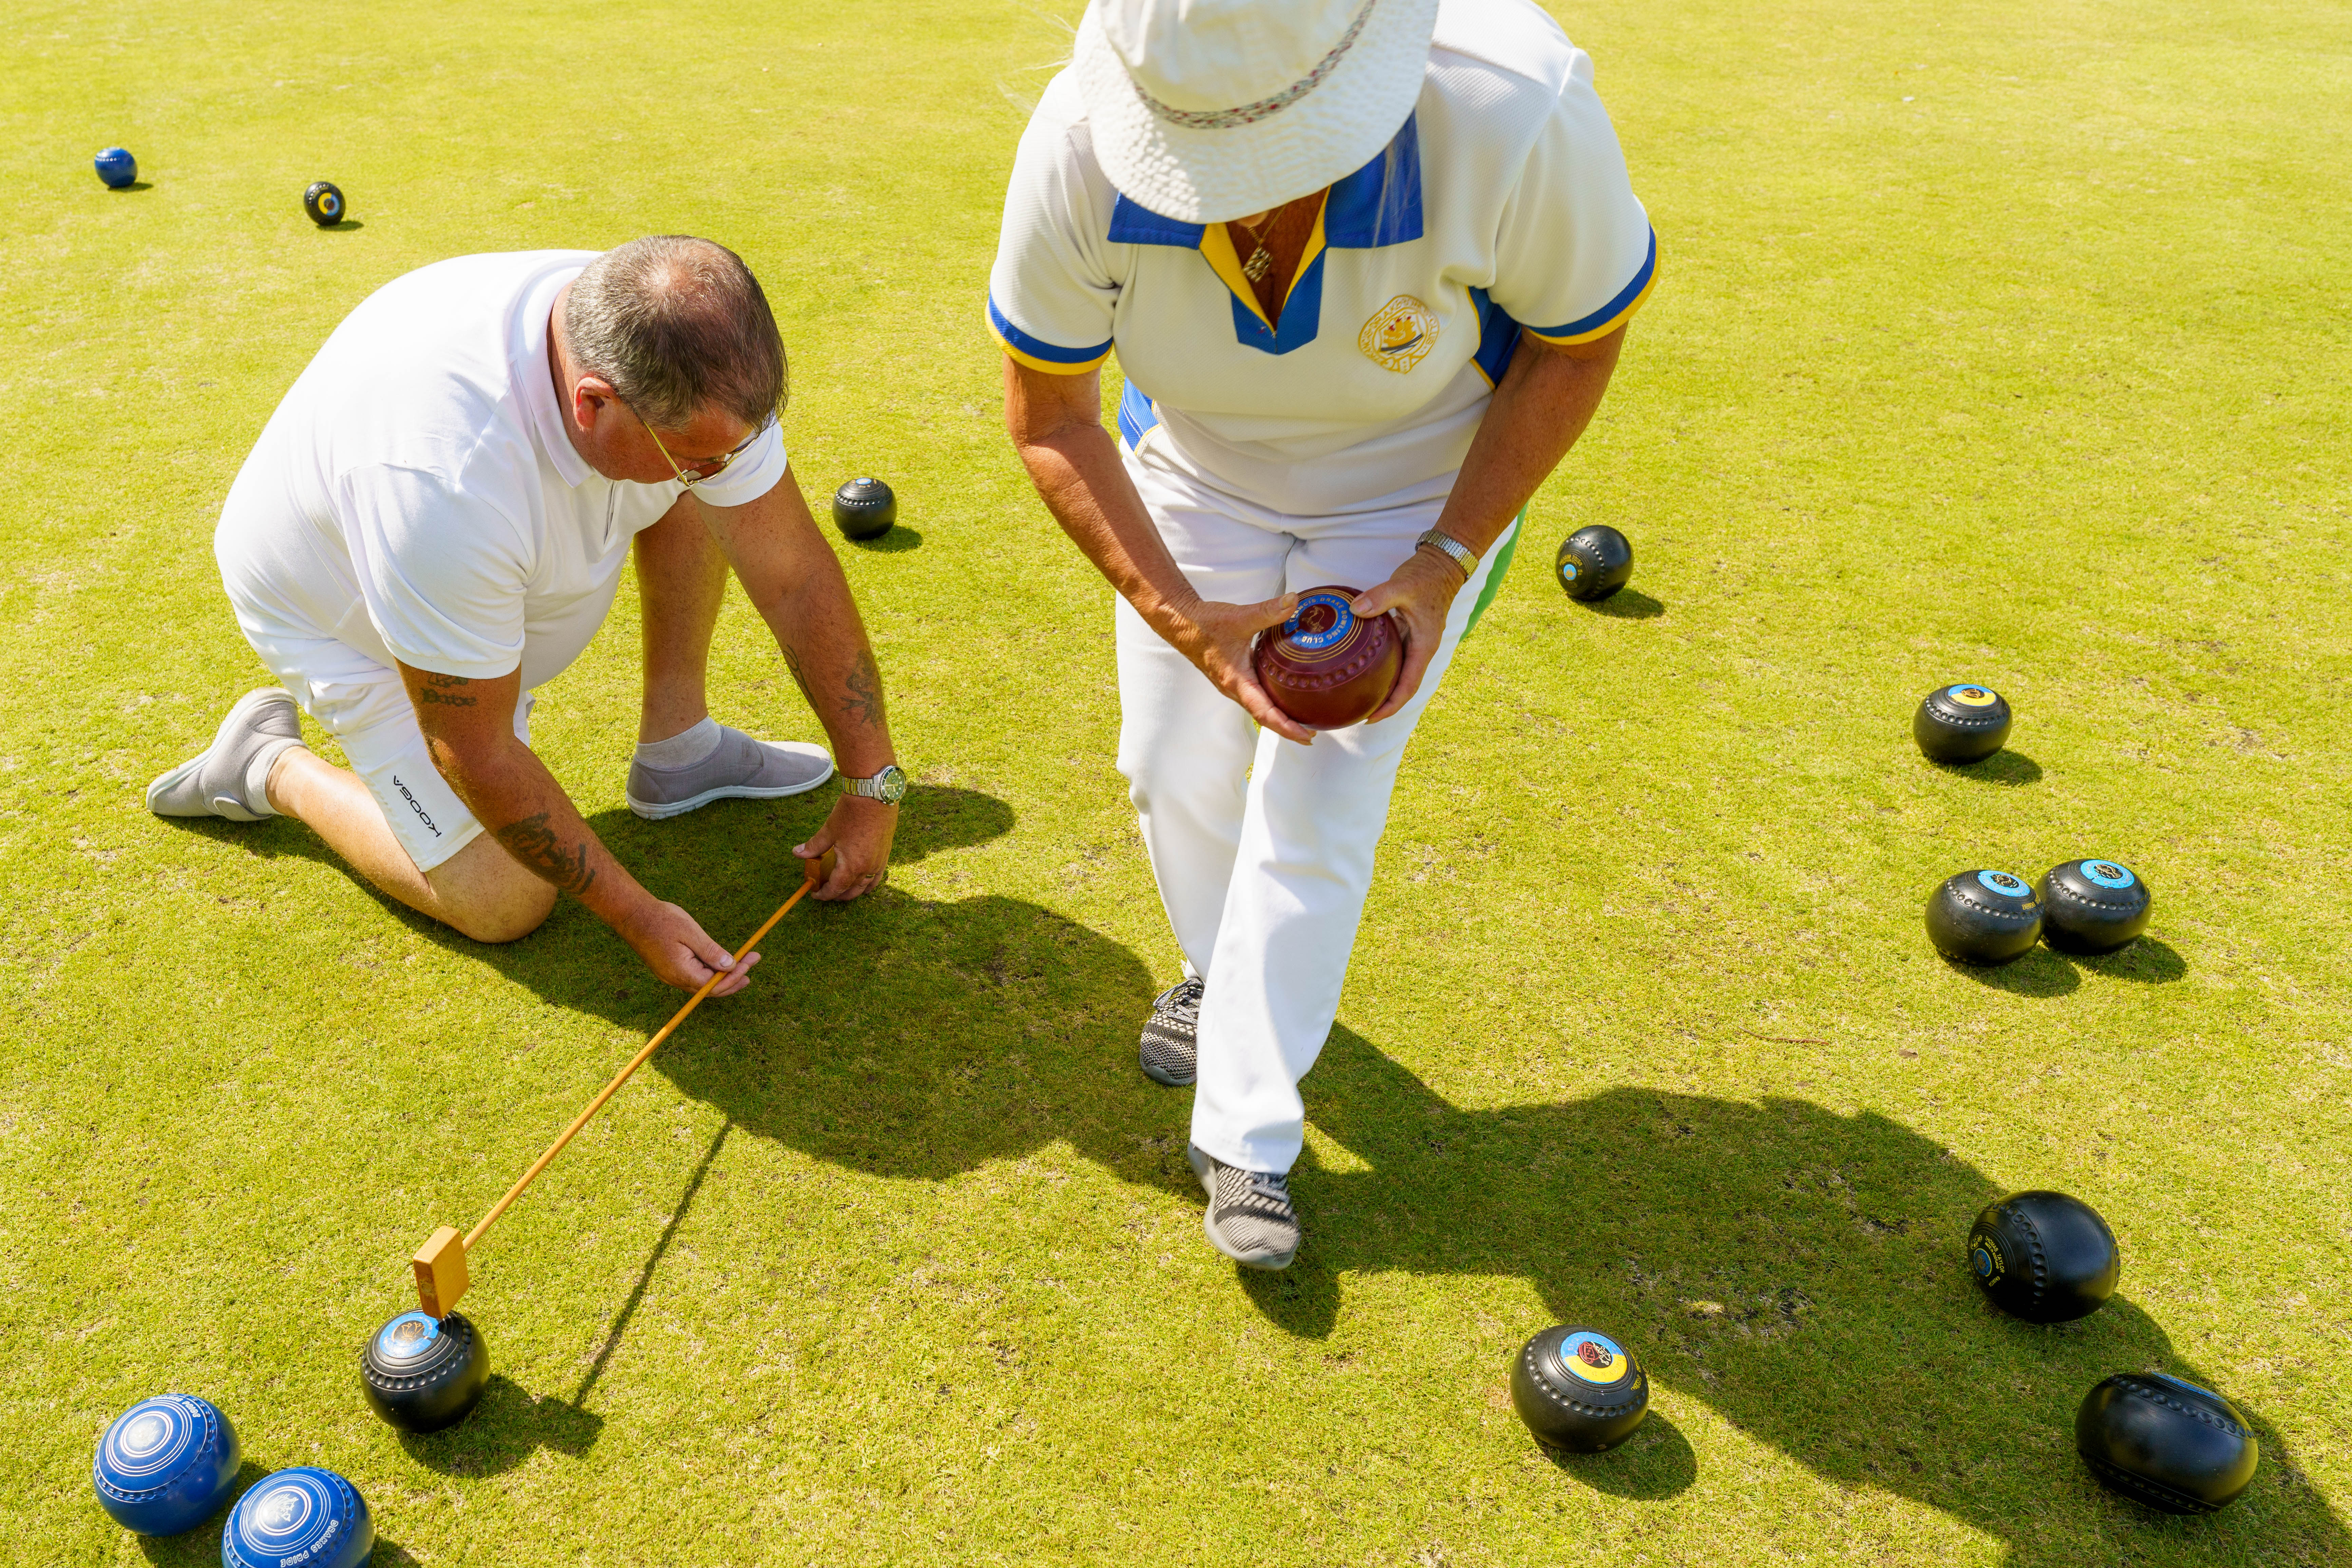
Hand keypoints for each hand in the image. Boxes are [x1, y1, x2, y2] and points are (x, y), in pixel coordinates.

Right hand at [619, 899, 761, 995]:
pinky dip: (710, 972)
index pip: (714, 986)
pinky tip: (720, 964)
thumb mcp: (691, 932)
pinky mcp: (669, 968)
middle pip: (709, 989)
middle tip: (753, 964)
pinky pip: (694, 976)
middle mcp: (675, 979)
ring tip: (743, 966)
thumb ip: (711, 951)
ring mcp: (671, 975)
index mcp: (682, 972)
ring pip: (702, 983)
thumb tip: (730, 966)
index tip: (751, 961)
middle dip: (734, 978)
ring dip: (723, 976)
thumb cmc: (661, 919)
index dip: (735, 977)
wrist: (633, 914)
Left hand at [794, 791, 897, 900]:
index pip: (836, 889)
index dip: (824, 894)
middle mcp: (868, 868)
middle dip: (838, 895)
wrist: (874, 795)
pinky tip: (863, 880)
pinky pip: (877, 876)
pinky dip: (869, 882)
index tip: (815, 894)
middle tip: (827, 892)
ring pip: (866, 886)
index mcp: (852, 866)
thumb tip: (798, 853)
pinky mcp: (885, 854)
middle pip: (852, 891)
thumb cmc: (851, 812)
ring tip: (844, 889)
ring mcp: (879, 862)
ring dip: (854, 891)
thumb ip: (814, 846)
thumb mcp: (829, 830)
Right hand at [1155, 591, 1315, 743]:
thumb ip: (1268, 610)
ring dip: (1279, 717)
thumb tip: (1294, 601)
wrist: (1182, 623)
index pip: (1265, 713)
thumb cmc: (1206, 623)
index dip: (1287, 727)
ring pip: (1259, 708)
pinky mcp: (1233, 677)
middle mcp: (1234, 689)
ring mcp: (1232, 685)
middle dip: (1287, 728)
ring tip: (1302, 720)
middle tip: (1311, 735)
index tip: (1307, 736)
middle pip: (1264, 717)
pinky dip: (1271, 702)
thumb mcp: (1240, 617)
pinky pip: (1255, 696)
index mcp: (1237, 682)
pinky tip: (1284, 693)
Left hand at [1351, 546, 1467, 723]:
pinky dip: (1381, 669)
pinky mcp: (1408, 634)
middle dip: (1384, 704)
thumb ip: (1380, 597)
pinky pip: (1394, 658)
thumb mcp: (1403, 584)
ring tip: (1358, 699)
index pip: (1408, 686)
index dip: (1391, 706)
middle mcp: (1421, 649)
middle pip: (1403, 687)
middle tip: (1357, 714)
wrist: (1442, 564)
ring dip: (1383, 689)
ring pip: (1400, 674)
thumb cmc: (1426, 575)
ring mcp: (1415, 643)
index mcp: (1424, 646)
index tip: (1371, 718)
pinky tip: (1361, 668)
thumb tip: (1354, 610)